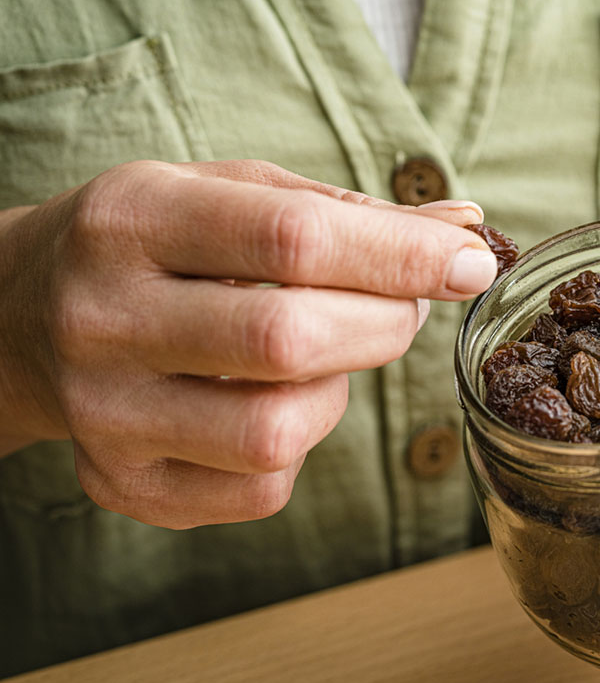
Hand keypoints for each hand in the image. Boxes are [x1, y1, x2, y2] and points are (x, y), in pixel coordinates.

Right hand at [0, 159, 496, 527]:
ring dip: (339, 393)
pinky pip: (262, 489)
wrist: (21, 314)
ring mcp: (106, 414)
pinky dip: (301, 447)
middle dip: (385, 324)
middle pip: (291, 341)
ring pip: (279, 432)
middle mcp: (104, 320)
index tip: (471, 263)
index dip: (402, 255)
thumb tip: (464, 231)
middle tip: (402, 305)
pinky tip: (273, 402)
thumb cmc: (155, 242)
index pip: (293, 240)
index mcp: (135, 221)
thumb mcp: (232, 194)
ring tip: (322, 355)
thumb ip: (348, 212)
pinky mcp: (122, 482)